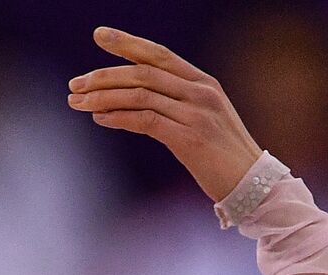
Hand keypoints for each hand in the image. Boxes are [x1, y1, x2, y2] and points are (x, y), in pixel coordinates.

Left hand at [67, 26, 263, 203]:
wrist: (253, 186)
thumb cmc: (223, 158)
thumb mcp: (203, 121)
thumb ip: (177, 104)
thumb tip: (135, 100)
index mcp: (203, 82)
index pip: (158, 54)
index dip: (127, 43)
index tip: (98, 35)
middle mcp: (200, 92)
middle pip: (143, 72)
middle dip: (104, 76)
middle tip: (74, 84)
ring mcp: (196, 113)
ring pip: (140, 94)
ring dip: (103, 97)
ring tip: (77, 102)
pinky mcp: (190, 138)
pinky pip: (146, 120)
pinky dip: (118, 117)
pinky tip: (99, 118)